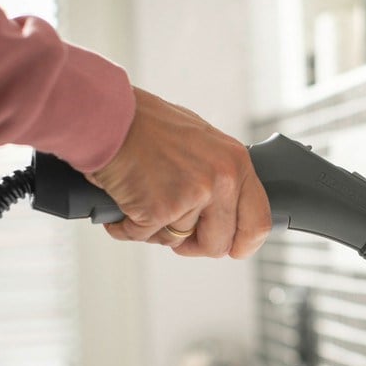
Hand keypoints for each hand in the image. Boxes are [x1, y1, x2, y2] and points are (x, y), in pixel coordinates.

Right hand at [87, 88, 270, 258]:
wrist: (108, 116)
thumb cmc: (146, 124)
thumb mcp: (201, 142)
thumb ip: (219, 176)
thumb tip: (225, 210)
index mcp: (236, 163)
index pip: (258, 222)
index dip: (243, 244)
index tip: (232, 249)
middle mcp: (221, 180)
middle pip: (217, 244)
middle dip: (193, 245)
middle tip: (173, 231)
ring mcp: (191, 196)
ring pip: (176, 241)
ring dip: (153, 228)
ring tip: (141, 196)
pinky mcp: (158, 210)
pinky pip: (143, 236)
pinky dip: (126, 226)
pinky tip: (123, 200)